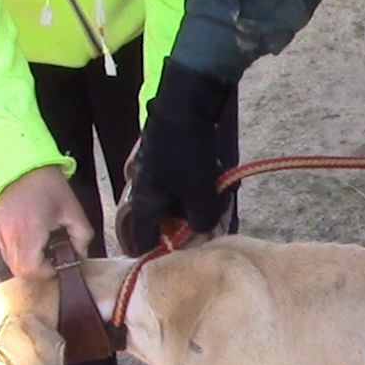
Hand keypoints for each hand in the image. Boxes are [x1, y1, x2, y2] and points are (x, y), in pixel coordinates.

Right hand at [0, 165, 94, 278]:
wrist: (24, 164)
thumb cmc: (49, 185)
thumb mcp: (74, 211)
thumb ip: (81, 237)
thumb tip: (80, 256)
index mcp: (29, 229)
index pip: (30, 268)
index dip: (46, 272)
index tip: (58, 263)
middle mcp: (10, 233)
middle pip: (19, 270)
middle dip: (38, 270)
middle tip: (52, 259)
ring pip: (10, 262)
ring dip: (27, 263)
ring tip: (43, 249)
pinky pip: (5, 249)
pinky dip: (18, 252)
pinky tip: (32, 240)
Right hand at [128, 58, 234, 253]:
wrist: (185, 104)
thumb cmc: (188, 153)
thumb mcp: (201, 194)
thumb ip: (202, 221)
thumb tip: (204, 234)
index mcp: (144, 204)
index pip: (144, 242)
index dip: (161, 254)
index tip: (182, 260)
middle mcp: (144, 191)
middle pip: (165, 222)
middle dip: (190, 225)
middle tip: (214, 225)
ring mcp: (155, 174)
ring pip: (177, 201)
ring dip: (198, 204)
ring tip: (220, 196)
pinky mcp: (167, 159)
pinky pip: (183, 183)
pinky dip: (198, 186)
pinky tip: (217, 178)